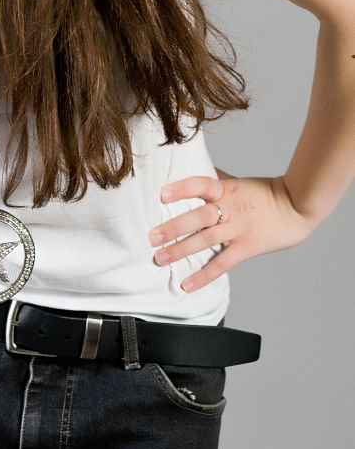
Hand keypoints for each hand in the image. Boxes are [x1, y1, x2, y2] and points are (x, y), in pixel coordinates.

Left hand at [147, 171, 314, 292]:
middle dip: (173, 227)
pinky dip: (203, 276)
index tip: (162, 194)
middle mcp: (230, 209)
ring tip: (159, 258)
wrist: (297, 207)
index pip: (201, 184)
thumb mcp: (239, 181)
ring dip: (180, 250)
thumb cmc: (266, 192)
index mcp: (226, 190)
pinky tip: (185, 284)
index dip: (182, 188)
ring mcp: (238, 229)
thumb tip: (196, 164)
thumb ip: (217, 178)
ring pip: (205, 241)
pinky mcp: (246, 248)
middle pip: (198, 217)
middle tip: (151, 237)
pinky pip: (222, 264)